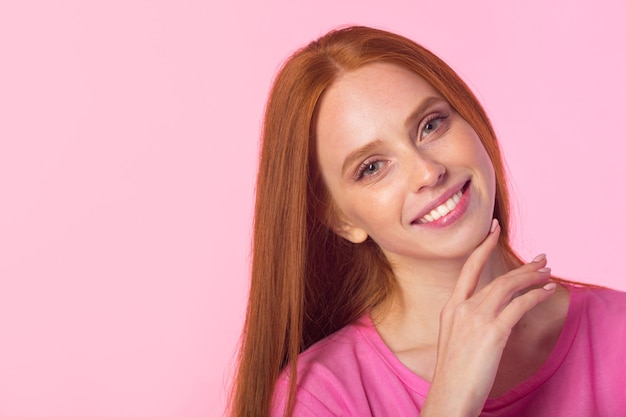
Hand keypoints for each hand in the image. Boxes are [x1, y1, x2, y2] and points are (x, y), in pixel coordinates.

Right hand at [421, 219, 555, 416]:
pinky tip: (547, 292)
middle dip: (522, 266)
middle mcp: (462, 307)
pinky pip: (519, 306)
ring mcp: (476, 318)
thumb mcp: (454, 339)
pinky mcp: (493, 332)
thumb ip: (467, 321)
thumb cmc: (453, 373)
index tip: (494, 230)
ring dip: (532, 278)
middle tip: (541, 259)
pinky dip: (536, 296)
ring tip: (548, 273)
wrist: (449, 394)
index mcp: (450, 308)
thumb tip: (489, 316)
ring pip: (509, 287)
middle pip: (496, 277)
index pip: (468, 269)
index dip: (483, 247)